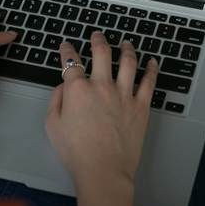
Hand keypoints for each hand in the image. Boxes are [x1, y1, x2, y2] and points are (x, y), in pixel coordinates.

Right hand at [45, 32, 158, 205]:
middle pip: (102, 53)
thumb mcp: (52, 126)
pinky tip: (152, 62)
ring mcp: (124, 94)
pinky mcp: (141, 106)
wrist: (103, 170)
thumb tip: (62, 87)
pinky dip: (151, 69)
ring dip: (126, 48)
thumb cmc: (77, 153)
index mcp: (78, 90)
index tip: (66, 46)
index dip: (67, 51)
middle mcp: (102, 86)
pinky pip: (149, 82)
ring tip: (126, 43)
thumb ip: (56, 101)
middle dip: (98, 40)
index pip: (71, 62)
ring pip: (128, 61)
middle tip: (97, 35)